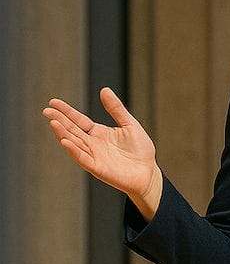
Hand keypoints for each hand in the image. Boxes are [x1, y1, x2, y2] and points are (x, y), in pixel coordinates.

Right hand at [43, 88, 162, 219]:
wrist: (148, 173)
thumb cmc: (140, 151)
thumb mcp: (129, 124)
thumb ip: (116, 109)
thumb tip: (104, 90)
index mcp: (98, 133)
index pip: (78, 120)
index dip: (66, 112)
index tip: (53, 102)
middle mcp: (93, 144)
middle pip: (72, 130)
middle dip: (59, 121)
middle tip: (47, 111)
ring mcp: (94, 156)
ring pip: (74, 143)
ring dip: (63, 134)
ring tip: (53, 123)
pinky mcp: (98, 168)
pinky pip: (83, 159)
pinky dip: (74, 151)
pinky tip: (65, 141)